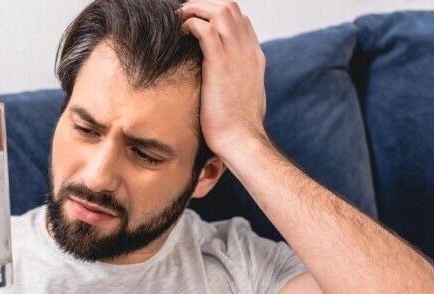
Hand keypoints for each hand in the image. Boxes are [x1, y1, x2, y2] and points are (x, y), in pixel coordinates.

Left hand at [178, 0, 266, 153]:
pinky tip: (179, 35)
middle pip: (231, 8)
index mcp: (254, 58)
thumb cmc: (237, 128)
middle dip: (205, 6)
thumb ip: (235, 84)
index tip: (198, 22)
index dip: (217, 15)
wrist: (241, 141)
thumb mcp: (242, 99)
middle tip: (184, 15)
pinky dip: (190, 24)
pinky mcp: (220, 63)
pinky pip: (205, 28)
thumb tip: (223, 86)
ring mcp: (236, 55)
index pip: (241, 21)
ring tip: (179, 20)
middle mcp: (248, 51)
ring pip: (219, 11)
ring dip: (196, 10)